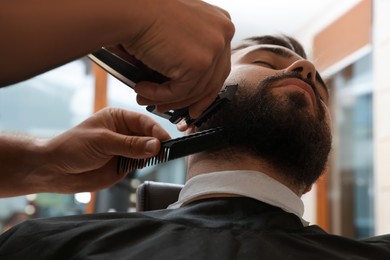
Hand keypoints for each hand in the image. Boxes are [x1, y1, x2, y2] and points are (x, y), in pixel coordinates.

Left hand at [40, 108, 169, 192]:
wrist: (55, 170)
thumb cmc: (73, 147)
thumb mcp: (103, 142)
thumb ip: (130, 144)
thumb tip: (155, 145)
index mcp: (118, 118)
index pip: (144, 121)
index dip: (156, 130)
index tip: (165, 140)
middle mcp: (124, 132)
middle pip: (149, 135)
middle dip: (158, 142)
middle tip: (166, 151)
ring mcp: (125, 149)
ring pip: (147, 150)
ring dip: (154, 154)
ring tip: (160, 158)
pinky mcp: (124, 165)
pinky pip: (141, 163)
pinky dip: (148, 164)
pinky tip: (150, 164)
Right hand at [123, 0, 234, 117]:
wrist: (128, 8)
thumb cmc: (144, 14)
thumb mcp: (177, 31)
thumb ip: (189, 51)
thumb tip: (185, 84)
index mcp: (220, 23)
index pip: (219, 65)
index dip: (205, 89)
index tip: (195, 104)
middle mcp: (223, 33)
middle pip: (212, 81)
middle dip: (191, 101)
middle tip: (174, 112)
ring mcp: (214, 49)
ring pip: (194, 90)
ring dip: (168, 99)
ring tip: (147, 99)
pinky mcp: (200, 64)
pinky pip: (180, 92)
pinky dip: (159, 95)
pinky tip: (142, 90)